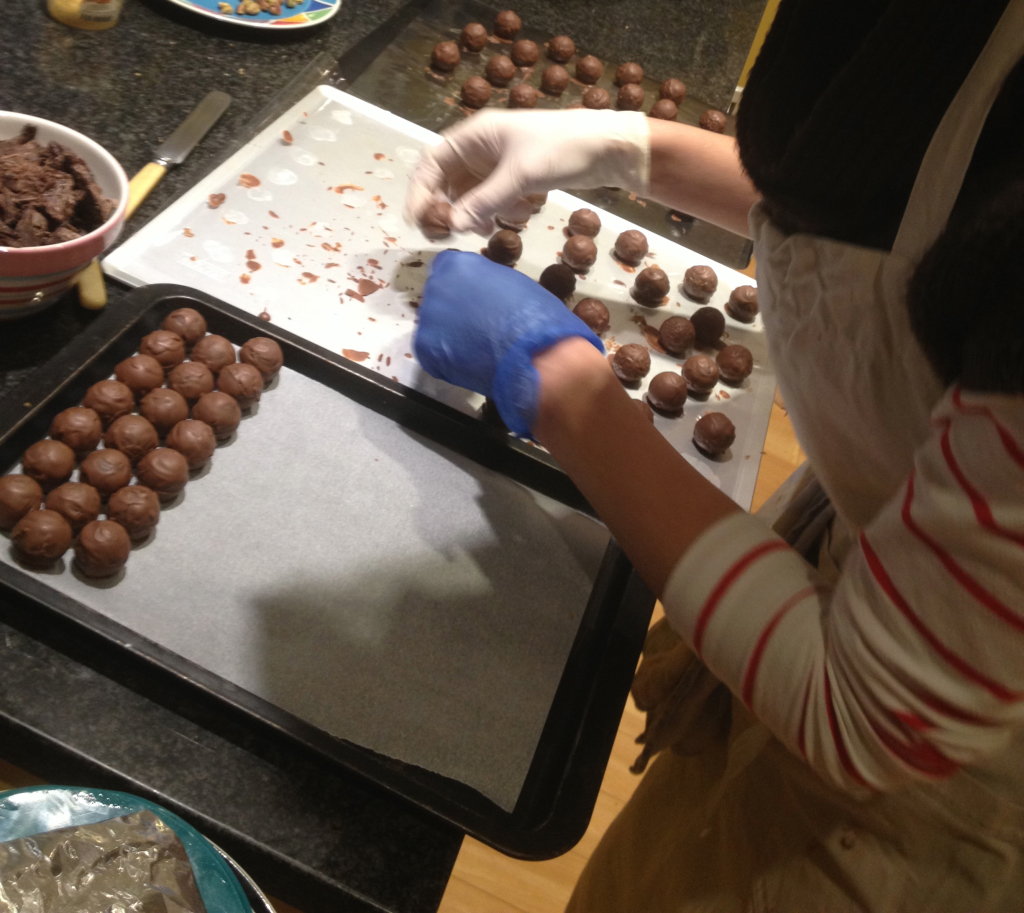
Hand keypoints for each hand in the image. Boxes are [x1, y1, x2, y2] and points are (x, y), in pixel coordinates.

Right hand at [405, 109, 649, 235]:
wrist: (608, 148)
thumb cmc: (563, 148)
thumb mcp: (521, 175)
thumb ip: (485, 201)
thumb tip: (455, 226)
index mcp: (476, 135)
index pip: (433, 162)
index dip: (420, 190)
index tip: (417, 220)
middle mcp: (482, 148)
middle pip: (448, 182)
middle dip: (450, 208)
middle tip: (450, 234)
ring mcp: (499, 164)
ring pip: (471, 195)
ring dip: (477, 214)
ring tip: (490, 226)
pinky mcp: (517, 178)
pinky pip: (494, 200)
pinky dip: (500, 211)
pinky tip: (519, 214)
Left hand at [414, 250, 603, 435]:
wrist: (537, 353)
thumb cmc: (537, 315)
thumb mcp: (513, 283)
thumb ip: (488, 284)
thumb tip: (483, 295)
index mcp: (459, 264)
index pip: (447, 269)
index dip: (461, 287)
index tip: (472, 301)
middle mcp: (437, 286)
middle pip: (438, 297)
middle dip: (453, 310)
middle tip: (476, 327)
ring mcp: (428, 318)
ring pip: (434, 326)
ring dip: (449, 336)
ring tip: (476, 348)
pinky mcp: (426, 349)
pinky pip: (433, 353)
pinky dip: (449, 360)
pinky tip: (471, 362)